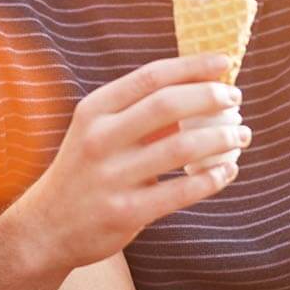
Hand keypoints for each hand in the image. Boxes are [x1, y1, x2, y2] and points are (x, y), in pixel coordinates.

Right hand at [13, 53, 248, 273]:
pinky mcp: (125, 212)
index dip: (191, 66)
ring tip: (241, 135)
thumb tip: (202, 89)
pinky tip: (227, 170)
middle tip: (235, 100)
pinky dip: (212, 178)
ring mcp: (111, 177)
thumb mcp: (100, 131)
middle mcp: (99, 139)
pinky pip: (181, 190)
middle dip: (210, 98)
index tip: (223, 63)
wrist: (48, 226)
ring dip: (220, 138)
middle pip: (167, 105)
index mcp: (95, 110)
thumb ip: (141, 112)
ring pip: (181, 148)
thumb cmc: (87, 169)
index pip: (150, 76)